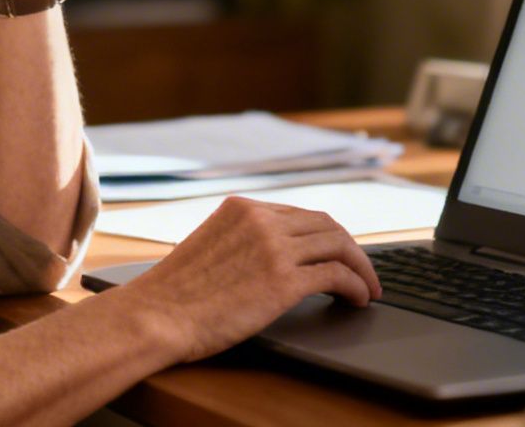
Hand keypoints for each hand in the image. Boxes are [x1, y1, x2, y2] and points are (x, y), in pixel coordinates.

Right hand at [120, 197, 381, 364]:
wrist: (156, 316)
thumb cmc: (174, 295)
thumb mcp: (207, 247)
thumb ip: (239, 241)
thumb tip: (269, 257)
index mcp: (242, 208)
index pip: (300, 214)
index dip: (325, 235)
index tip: (338, 252)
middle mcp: (261, 220)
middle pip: (326, 225)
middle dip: (350, 248)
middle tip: (363, 271)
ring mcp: (274, 248)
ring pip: (339, 245)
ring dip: (361, 267)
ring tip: (368, 287)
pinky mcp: (284, 280)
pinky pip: (336, 275)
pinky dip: (355, 285)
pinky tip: (358, 298)